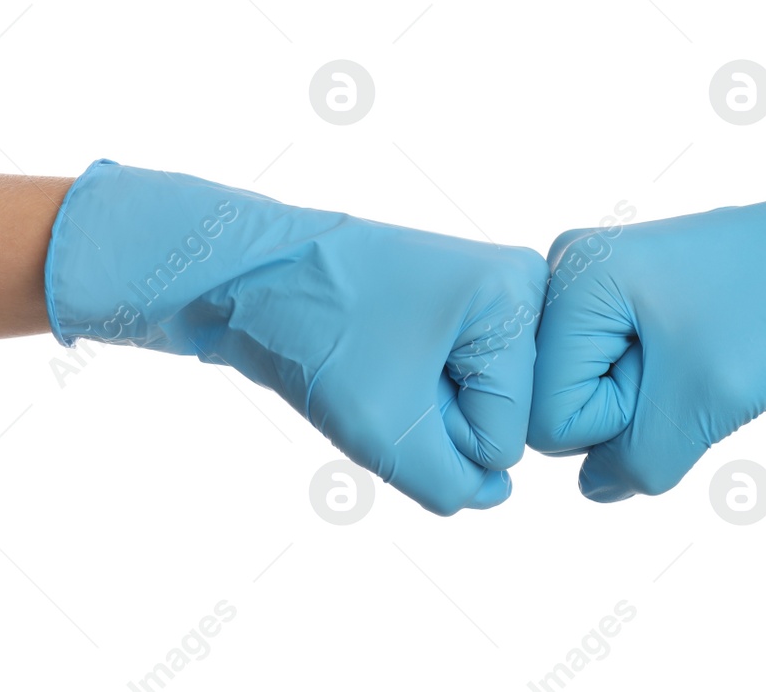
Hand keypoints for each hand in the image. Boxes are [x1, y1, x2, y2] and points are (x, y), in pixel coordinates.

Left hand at [46, 161, 546, 514]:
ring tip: (376, 360)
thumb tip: (493, 493)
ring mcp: (491, 294)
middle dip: (436, 418)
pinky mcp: (463, 306)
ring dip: (420, 408)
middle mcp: (520, 287)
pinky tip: (380, 357)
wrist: (245, 271)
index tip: (392, 377)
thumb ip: (453, 486)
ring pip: (473, 406)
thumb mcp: (387, 433)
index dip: (441, 434)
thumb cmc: (313, 332)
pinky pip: (453, 384)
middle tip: (379, 370)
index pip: (507, 436)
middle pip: (498, 418)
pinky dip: (411, 391)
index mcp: (518, 297)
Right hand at [527, 139, 765, 501]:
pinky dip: (674, 385)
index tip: (679, 372)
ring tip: (711, 353)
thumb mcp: (704, 401)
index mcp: (572, 279)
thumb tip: (598, 484)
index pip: (548, 418)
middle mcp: (572, 272)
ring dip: (660, 402)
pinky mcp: (635, 299)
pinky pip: (629, 377)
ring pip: (601, 398)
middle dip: (634, 412)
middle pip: (566, 406)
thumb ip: (636, 462)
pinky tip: (711, 350)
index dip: (617, 424)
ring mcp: (603, 283)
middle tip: (698, 362)